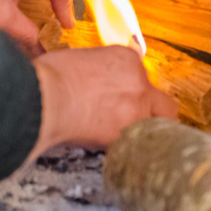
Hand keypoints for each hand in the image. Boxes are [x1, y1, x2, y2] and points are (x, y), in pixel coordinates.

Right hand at [28, 46, 178, 159]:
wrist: (46, 98)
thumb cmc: (49, 79)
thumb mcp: (78, 60)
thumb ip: (98, 71)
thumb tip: (97, 85)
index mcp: (126, 59)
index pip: (140, 76)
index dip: (129, 91)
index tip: (118, 99)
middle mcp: (139, 83)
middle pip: (164, 105)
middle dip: (156, 115)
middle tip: (141, 124)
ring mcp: (137, 110)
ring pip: (156, 130)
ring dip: (142, 135)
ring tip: (124, 143)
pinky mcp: (127, 135)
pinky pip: (136, 147)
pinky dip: (127, 151)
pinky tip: (112, 151)